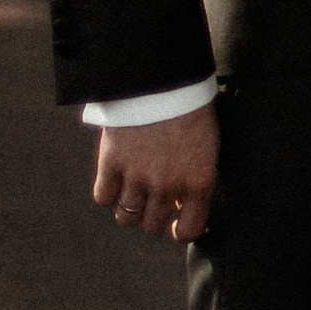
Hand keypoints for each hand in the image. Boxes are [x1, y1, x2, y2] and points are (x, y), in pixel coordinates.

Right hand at [92, 105, 218, 246]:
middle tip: (153, 201)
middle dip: (154, 217)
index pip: (189, 230)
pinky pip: (103, 197)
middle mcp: (168, 185)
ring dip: (130, 208)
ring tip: (134, 191)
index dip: (180, 231)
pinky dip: (108, 192)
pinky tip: (115, 180)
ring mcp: (137, 176)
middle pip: (152, 225)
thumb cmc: (191, 109)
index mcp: (199, 181)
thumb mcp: (206, 146)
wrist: (164, 78)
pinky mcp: (111, 163)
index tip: (175, 225)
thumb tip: (178, 207)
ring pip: (126, 217)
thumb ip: (194, 179)